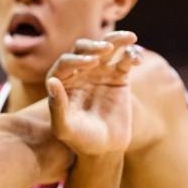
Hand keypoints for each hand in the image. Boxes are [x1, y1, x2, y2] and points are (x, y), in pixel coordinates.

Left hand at [46, 31, 139, 157]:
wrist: (104, 149)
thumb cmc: (80, 140)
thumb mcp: (64, 128)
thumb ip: (56, 106)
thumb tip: (52, 81)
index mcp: (62, 83)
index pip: (65, 63)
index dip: (76, 59)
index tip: (91, 63)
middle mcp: (79, 74)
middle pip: (84, 49)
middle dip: (94, 45)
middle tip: (106, 50)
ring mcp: (99, 73)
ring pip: (107, 48)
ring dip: (116, 40)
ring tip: (129, 38)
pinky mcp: (118, 76)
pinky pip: (125, 59)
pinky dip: (132, 54)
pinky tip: (136, 59)